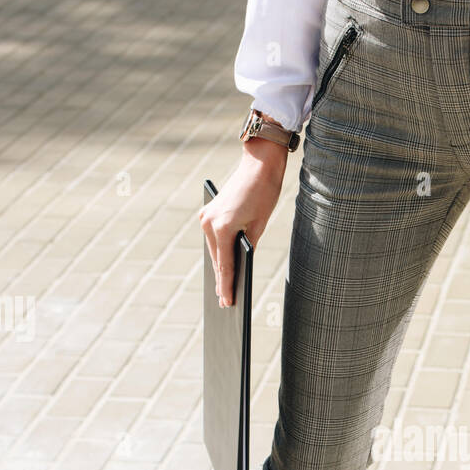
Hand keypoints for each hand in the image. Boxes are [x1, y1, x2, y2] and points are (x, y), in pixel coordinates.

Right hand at [199, 140, 287, 306]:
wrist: (258, 165)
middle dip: (222, 281)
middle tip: (225, 304)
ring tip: (223, 290)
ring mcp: (205, 217)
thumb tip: (241, 265)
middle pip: (218, 259)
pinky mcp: (208, 213)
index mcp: (223, 228)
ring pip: (214, 250)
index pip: (226, 265)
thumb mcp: (259, 226)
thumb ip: (247, 247)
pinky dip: (219, 252)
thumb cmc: (264, 194)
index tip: (227, 303)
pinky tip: (223, 267)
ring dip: (220, 267)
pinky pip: (213, 239)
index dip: (227, 286)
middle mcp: (209, 223)